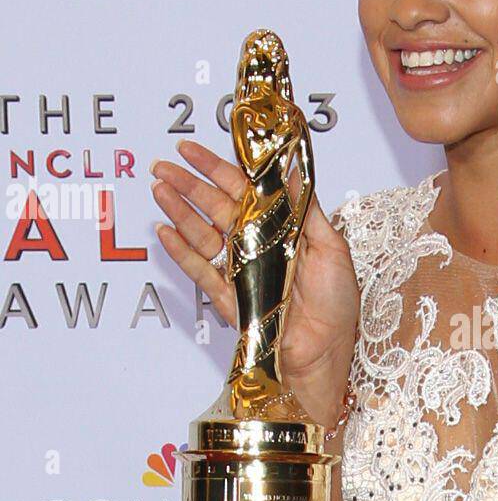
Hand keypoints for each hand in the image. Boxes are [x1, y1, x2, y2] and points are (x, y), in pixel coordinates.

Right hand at [150, 138, 359, 419]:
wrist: (326, 351)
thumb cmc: (336, 303)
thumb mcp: (330, 246)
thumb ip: (305, 208)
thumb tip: (290, 167)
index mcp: (281, 228)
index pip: (244, 190)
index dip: (219, 168)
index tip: (194, 149)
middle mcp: (257, 245)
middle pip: (216, 207)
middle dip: (189, 184)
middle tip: (163, 163)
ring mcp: (239, 270)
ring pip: (202, 233)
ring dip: (179, 210)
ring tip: (159, 188)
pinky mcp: (227, 297)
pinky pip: (199, 270)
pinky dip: (180, 251)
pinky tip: (164, 230)